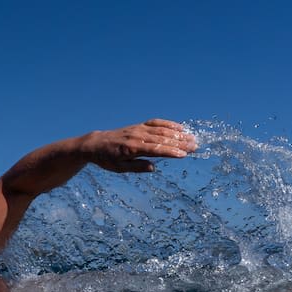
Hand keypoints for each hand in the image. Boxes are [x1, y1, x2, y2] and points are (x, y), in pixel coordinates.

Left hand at [84, 119, 198, 172]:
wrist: (96, 144)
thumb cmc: (108, 159)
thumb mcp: (119, 168)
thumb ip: (137, 167)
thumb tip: (153, 167)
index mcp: (132, 148)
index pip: (155, 149)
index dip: (170, 152)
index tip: (183, 154)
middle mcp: (137, 136)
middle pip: (162, 138)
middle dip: (179, 142)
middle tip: (195, 146)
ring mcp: (139, 129)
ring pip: (161, 130)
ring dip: (178, 133)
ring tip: (192, 138)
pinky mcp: (139, 125)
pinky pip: (156, 123)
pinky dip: (169, 124)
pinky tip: (180, 127)